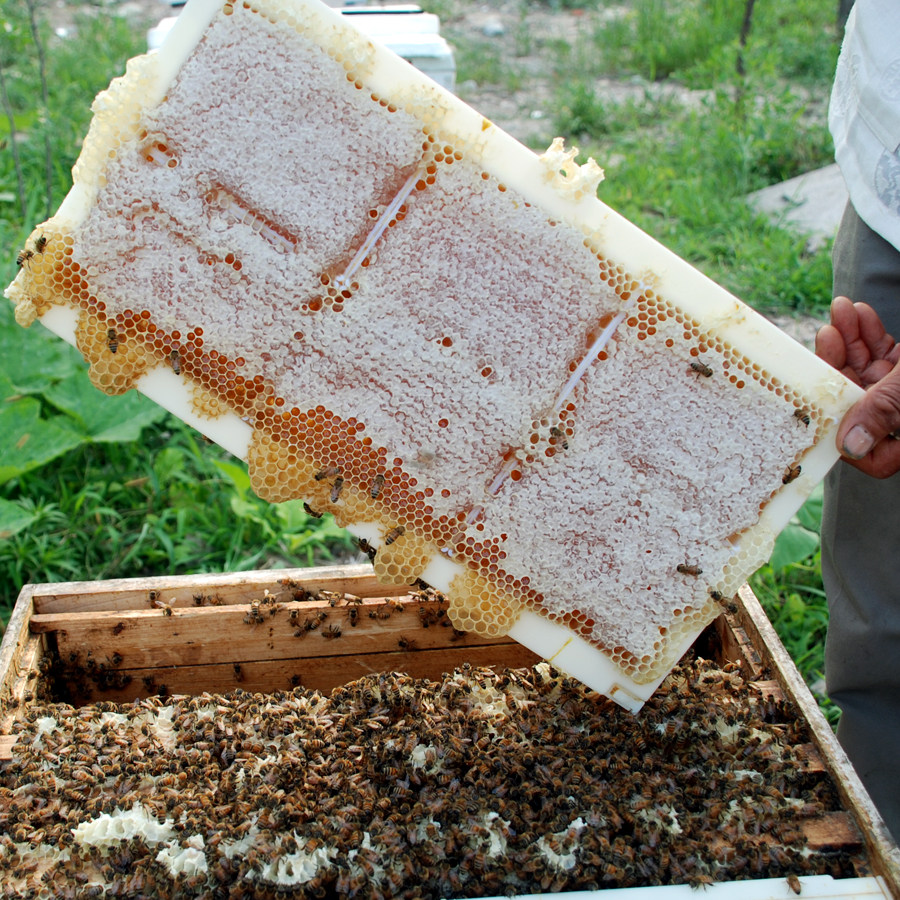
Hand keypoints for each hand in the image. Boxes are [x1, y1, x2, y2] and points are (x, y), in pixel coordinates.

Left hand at [815, 296, 899, 477]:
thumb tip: (850, 446)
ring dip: (852, 340)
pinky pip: (884, 357)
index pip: (868, 454)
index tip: (818, 400)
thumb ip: (885, 409)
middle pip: (859, 401)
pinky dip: (871, 335)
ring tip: (842, 310)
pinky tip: (859, 314)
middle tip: (826, 333)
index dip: (840, 429)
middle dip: (840, 363)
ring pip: (869, 372)